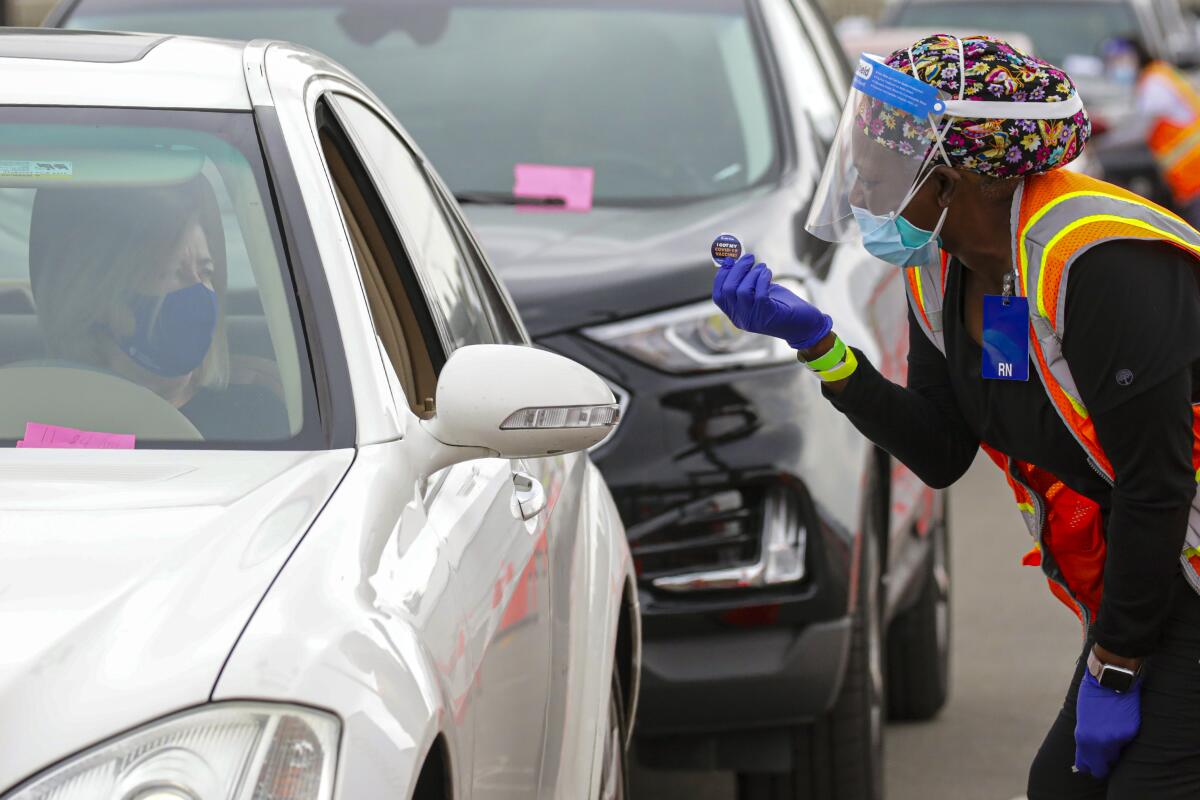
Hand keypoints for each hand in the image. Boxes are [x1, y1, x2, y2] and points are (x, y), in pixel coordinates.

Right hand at [711, 254, 831, 349]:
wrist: (804, 325)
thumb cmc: (782, 307)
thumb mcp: (760, 293)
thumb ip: (747, 282)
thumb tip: (736, 261)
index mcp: (735, 314)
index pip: (718, 295)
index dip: (721, 276)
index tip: (729, 260)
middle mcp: (741, 318)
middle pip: (728, 290)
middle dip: (737, 269)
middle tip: (749, 257)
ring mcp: (752, 319)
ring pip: (742, 291)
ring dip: (752, 273)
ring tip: (762, 267)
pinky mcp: (766, 316)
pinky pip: (759, 293)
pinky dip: (762, 279)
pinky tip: (768, 274)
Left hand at [1074, 669, 1141, 778]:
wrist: (1110, 679)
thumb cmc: (1092, 695)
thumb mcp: (1082, 719)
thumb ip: (1087, 738)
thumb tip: (1091, 751)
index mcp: (1084, 738)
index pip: (1088, 766)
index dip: (1090, 766)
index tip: (1091, 765)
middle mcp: (1101, 742)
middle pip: (1103, 766)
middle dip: (1103, 762)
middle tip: (1104, 755)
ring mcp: (1118, 738)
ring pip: (1117, 755)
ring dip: (1114, 750)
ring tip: (1111, 736)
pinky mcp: (1131, 732)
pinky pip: (1127, 743)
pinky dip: (1124, 738)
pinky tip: (1121, 726)